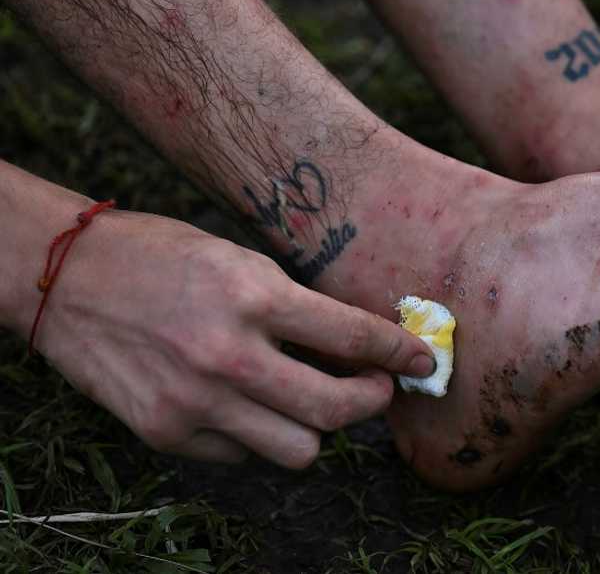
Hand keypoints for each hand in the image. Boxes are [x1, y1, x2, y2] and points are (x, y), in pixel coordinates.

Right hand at [34, 208, 434, 467]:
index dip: (400, 352)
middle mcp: (228, 355)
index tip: (422, 359)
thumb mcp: (239, 260)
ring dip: (316, 428)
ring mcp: (194, 401)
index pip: (353, 336)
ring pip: (299, 449)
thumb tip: (356, 347)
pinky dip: (257, 435)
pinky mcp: (165, 432)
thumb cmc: (161, 256)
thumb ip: (296, 306)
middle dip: (372, 402)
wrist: (66, 278)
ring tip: (308, 398)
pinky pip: (243, 456)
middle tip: (375, 388)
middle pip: (336, 410)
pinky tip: (246, 404)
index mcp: (253, 297)